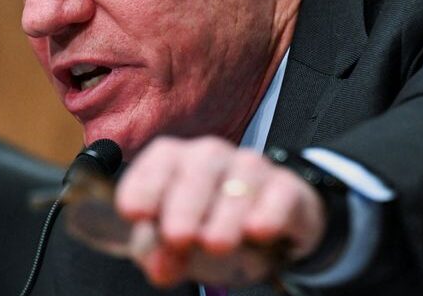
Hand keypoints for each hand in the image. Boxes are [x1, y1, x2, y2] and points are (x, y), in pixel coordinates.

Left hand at [115, 136, 325, 286]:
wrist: (268, 232)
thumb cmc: (209, 229)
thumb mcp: (177, 245)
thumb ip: (158, 252)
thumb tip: (160, 266)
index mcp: (177, 163)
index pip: (160, 160)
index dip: (145, 184)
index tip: (135, 213)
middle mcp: (213, 156)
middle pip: (200, 164)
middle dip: (185, 202)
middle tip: (178, 237)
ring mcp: (252, 168)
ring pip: (243, 177)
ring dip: (226, 212)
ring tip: (216, 244)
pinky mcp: (287, 188)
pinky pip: (280, 193)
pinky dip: (268, 211)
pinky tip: (257, 229)